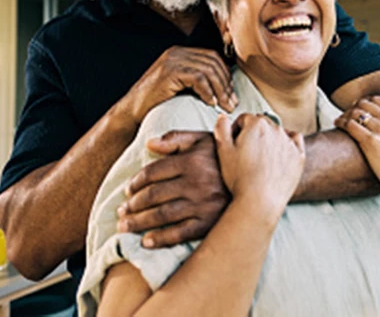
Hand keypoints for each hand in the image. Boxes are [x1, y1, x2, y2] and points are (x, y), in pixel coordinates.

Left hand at [117, 131, 228, 247]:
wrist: (258, 183)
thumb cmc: (225, 160)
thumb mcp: (204, 140)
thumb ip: (176, 138)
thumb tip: (149, 144)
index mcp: (192, 161)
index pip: (154, 172)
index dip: (137, 182)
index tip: (128, 190)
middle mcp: (196, 182)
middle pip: (154, 195)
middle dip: (133, 205)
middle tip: (121, 211)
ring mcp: (202, 204)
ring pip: (162, 215)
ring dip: (140, 222)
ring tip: (125, 226)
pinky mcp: (209, 223)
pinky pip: (180, 233)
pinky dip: (161, 239)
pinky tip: (146, 241)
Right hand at [124, 47, 237, 123]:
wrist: (132, 112)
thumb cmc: (157, 104)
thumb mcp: (180, 87)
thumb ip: (197, 81)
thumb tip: (224, 87)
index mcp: (180, 53)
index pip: (212, 57)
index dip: (225, 75)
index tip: (230, 94)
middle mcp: (177, 53)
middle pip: (213, 61)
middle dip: (226, 83)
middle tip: (231, 102)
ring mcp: (172, 60)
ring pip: (208, 69)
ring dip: (220, 89)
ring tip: (224, 105)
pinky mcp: (169, 72)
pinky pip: (197, 78)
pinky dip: (207, 91)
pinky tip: (210, 103)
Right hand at [214, 113, 304, 217]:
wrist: (261, 201)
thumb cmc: (240, 178)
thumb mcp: (223, 151)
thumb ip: (221, 129)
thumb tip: (223, 116)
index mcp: (256, 124)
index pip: (244, 118)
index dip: (237, 130)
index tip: (234, 144)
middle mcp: (275, 129)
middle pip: (262, 123)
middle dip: (254, 132)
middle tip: (246, 152)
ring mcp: (288, 142)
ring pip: (277, 132)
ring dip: (269, 139)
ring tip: (261, 158)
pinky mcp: (298, 155)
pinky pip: (295, 140)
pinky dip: (287, 143)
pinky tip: (279, 154)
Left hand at [335, 96, 379, 201]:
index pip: (376, 100)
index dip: (365, 103)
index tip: (358, 108)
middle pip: (363, 104)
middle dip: (353, 107)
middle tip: (346, 114)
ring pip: (355, 112)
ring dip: (345, 114)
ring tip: (340, 120)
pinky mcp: (370, 141)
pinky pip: (350, 125)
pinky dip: (341, 122)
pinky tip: (337, 125)